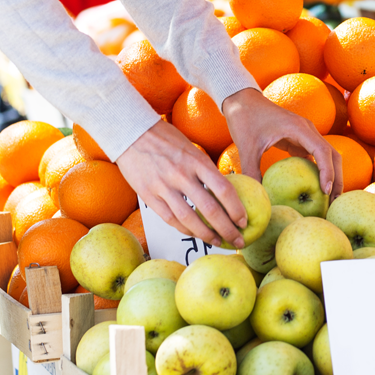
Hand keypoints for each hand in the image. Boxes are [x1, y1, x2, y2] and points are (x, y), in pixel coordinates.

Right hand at [115, 121, 248, 247]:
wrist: (131, 133)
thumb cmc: (165, 138)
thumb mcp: (191, 148)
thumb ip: (205, 169)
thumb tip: (223, 191)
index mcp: (196, 160)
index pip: (223, 189)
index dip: (236, 209)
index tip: (244, 221)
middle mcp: (181, 175)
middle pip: (210, 210)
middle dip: (227, 229)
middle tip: (238, 240)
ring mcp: (164, 187)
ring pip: (189, 220)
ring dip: (207, 235)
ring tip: (219, 242)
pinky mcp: (149, 196)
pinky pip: (170, 219)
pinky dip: (185, 229)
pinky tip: (195, 234)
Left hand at [223, 87, 341, 197]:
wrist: (242, 100)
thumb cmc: (244, 119)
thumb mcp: (246, 147)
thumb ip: (251, 171)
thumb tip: (258, 196)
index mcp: (298, 128)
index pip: (322, 151)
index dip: (327, 171)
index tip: (325, 191)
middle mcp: (307, 130)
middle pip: (332, 154)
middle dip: (337, 177)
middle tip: (335, 201)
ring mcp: (304, 134)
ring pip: (326, 156)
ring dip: (330, 174)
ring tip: (329, 198)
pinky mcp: (298, 140)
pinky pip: (314, 156)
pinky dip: (318, 171)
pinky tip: (314, 189)